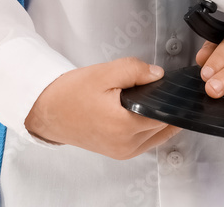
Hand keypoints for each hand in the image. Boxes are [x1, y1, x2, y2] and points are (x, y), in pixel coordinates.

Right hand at [24, 57, 181, 158]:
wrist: (48, 111)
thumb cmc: (72, 93)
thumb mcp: (104, 73)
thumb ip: (134, 70)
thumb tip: (159, 75)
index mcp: (125, 124)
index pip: (164, 112)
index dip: (171, 95)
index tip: (175, 83)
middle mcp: (127, 144)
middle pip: (163, 124)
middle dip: (165, 104)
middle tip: (159, 84)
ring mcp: (123, 151)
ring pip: (157, 134)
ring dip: (159, 116)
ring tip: (151, 94)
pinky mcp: (119, 153)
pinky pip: (146, 140)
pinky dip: (150, 126)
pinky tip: (144, 109)